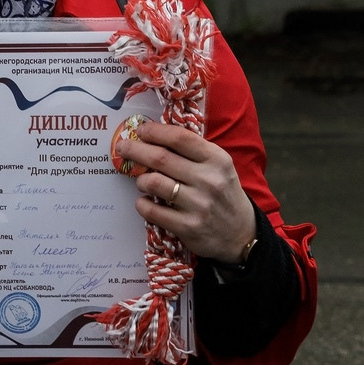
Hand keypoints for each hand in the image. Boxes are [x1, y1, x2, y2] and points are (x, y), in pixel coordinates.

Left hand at [120, 122, 255, 266]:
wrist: (240, 234)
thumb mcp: (218, 168)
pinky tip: (144, 202)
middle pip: (161, 158)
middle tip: (123, 147)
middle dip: (136, 150)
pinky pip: (152, 211)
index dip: (155, 132)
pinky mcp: (188, 227)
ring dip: (140, 179)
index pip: (180, 138)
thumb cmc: (223, 194)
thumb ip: (193, 153)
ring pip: (154, 183)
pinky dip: (142, 204)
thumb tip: (155, 138)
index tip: (140, 130)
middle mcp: (209, 180)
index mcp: (217, 159)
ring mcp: (198, 204)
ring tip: (141, 181)